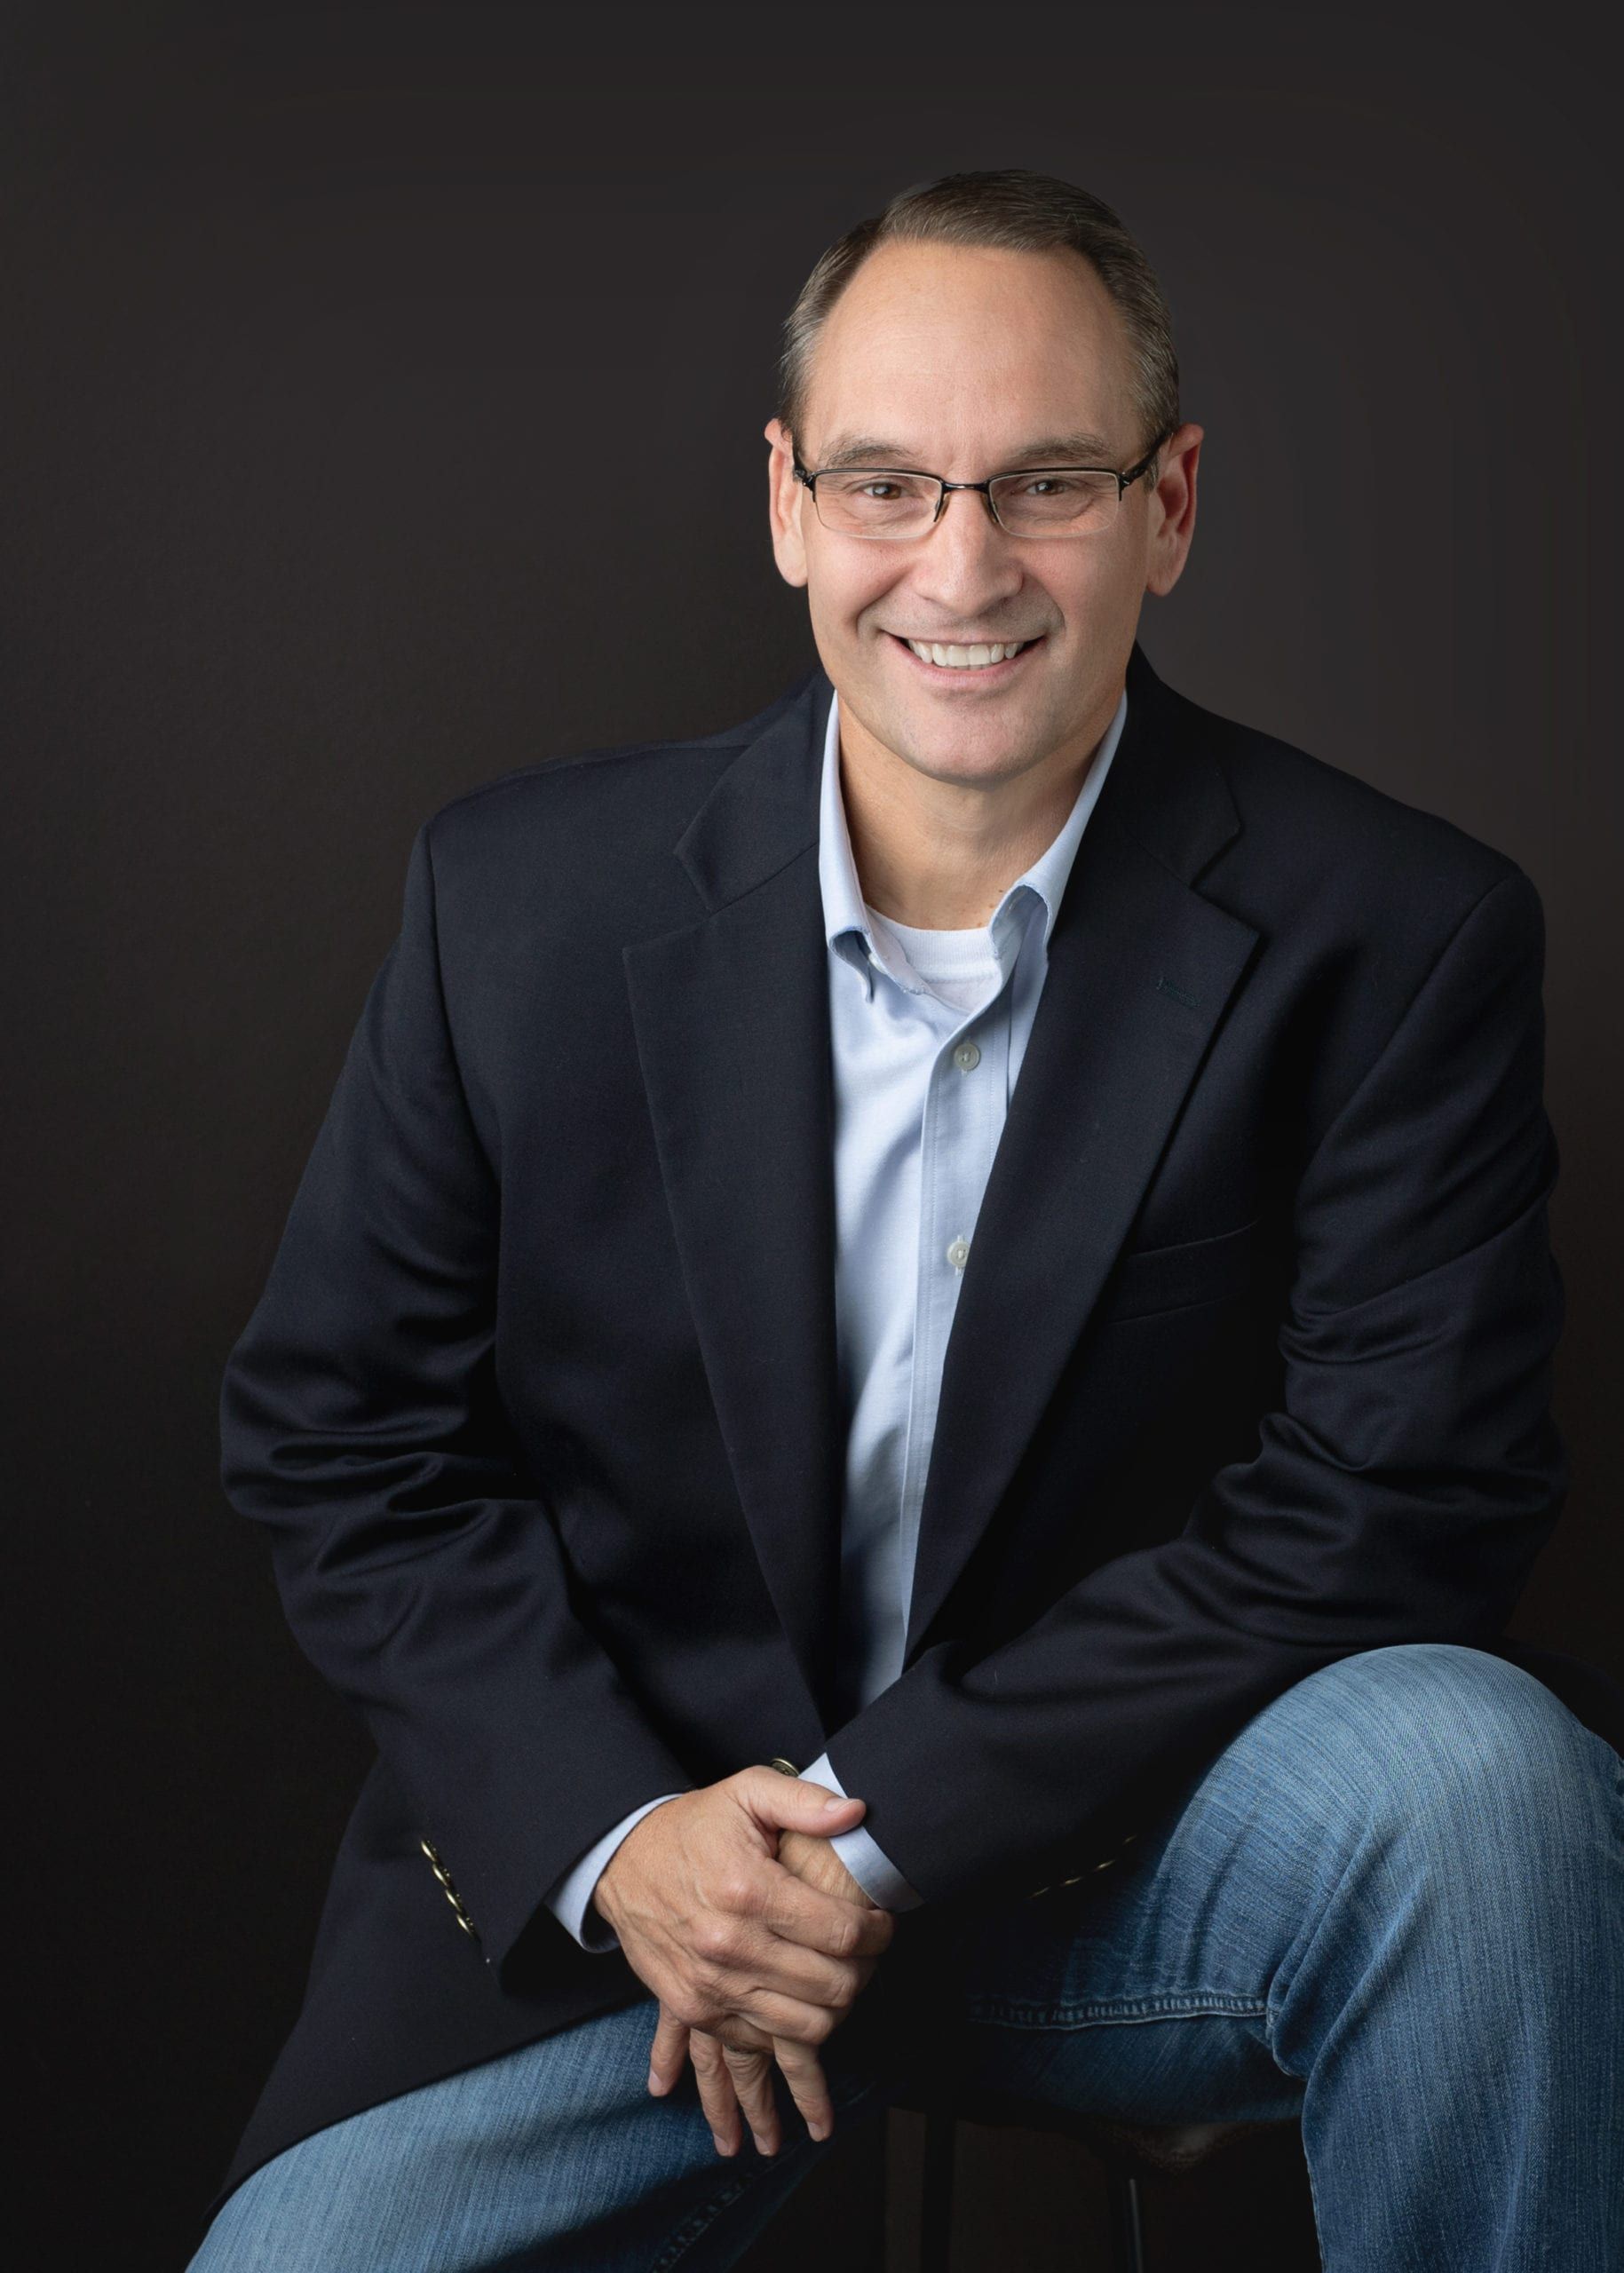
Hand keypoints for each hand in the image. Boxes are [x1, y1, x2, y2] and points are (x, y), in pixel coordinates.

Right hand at [646, 1824, 881, 2155]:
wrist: (621, 1860)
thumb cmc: (694, 1825)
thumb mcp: (747, 1792)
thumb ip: (805, 1801)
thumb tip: (857, 1813)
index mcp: (749, 1890)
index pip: (841, 1933)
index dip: (876, 1933)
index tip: (881, 1925)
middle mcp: (730, 1945)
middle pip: (831, 1986)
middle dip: (864, 1971)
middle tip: (866, 1952)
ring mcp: (710, 1985)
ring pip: (804, 2027)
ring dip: (836, 2007)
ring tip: (839, 1976)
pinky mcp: (695, 2009)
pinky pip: (763, 2041)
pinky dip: (791, 2028)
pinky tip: (799, 1997)